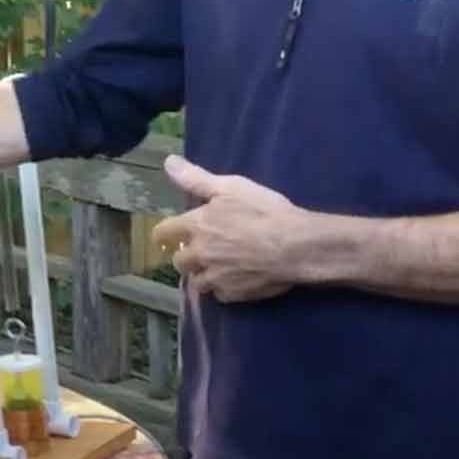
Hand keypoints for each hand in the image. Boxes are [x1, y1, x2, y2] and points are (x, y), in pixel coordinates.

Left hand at [153, 155, 311, 302]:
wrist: (295, 246)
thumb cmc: (264, 212)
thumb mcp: (231, 187)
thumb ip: (196, 178)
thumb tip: (168, 163)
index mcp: (196, 226)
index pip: (163, 233)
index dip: (164, 234)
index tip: (168, 236)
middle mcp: (199, 255)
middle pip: (179, 261)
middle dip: (186, 256)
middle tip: (201, 250)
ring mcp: (215, 278)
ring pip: (197, 282)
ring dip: (203, 274)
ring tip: (217, 267)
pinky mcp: (232, 295)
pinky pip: (219, 294)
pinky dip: (223, 288)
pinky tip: (235, 279)